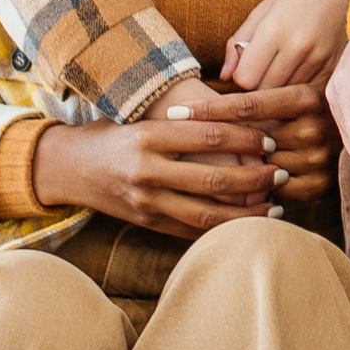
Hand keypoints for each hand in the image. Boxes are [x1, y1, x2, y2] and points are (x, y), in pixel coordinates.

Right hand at [32, 102, 278, 240]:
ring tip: (276, 206)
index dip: (245, 138)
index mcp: (149, 136)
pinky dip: (223, 229)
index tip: (270, 139)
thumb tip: (243, 119)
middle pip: (213, 179)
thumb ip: (185, 122)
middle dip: (255, 178)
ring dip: (246, 212)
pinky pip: (191, 231)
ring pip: (206, 214)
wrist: (67, 166)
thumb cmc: (114, 133)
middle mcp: (147, 171)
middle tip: (282, 173)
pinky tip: (248, 224)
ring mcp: (146, 202)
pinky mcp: (146, 222)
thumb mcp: (144, 117)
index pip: (209, 135)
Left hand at [159, 76, 335, 199]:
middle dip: (218, 143)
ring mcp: (321, 158)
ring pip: (260, 166)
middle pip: (250, 140)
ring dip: (238, 166)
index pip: (247, 105)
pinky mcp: (322, 184)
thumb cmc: (316, 92)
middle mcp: (317, 126)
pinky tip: (243, 180)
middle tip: (177, 143)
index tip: (173, 112)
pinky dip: (259, 187)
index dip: (207, 109)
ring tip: (205, 164)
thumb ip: (264, 72)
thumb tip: (222, 74)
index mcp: (308, 95)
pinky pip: (276, 190)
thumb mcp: (299, 75)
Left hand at [223, 0, 349, 89]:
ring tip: (281, 68)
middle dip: (258, 85)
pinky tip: (299, 70)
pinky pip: (307, 92)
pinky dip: (299, 87)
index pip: (245, 78)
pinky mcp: (333, 67)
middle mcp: (298, 47)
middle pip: (264, 91)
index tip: (246, 67)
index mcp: (274, 29)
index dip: (241, 76)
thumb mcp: (262, 11)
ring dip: (279, 88)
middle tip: (262, 70)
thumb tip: (224, 76)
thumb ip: (238, 43)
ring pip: (285, 96)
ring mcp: (318, 59)